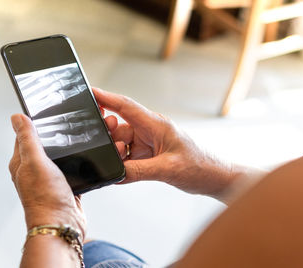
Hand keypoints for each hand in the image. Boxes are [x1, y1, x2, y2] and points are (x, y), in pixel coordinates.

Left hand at [9, 114, 85, 237]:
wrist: (62, 224)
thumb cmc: (45, 198)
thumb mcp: (35, 162)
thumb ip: (28, 139)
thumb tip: (17, 117)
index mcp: (22, 163)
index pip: (25, 136)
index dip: (35, 123)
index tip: (47, 112)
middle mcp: (35, 170)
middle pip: (45, 145)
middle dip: (55, 134)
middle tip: (67, 123)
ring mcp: (51, 179)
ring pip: (60, 156)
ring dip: (69, 148)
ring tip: (79, 138)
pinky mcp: (66, 186)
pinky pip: (73, 169)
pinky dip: (79, 162)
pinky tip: (86, 158)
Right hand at [94, 88, 235, 196]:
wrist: (213, 177)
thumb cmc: (199, 166)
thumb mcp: (167, 169)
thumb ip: (139, 171)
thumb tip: (116, 173)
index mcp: (156, 124)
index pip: (125, 106)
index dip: (105, 97)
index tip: (88, 92)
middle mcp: (150, 130)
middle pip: (118, 127)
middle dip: (110, 137)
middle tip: (111, 148)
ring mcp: (148, 143)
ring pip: (121, 143)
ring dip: (117, 154)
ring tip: (124, 165)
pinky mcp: (149, 155)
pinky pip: (128, 156)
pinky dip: (123, 163)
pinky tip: (125, 171)